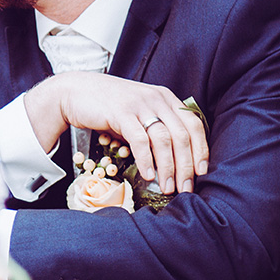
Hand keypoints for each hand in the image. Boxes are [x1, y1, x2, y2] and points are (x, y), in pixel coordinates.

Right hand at [27, 72, 209, 193]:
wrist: (76, 91)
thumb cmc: (110, 106)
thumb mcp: (140, 111)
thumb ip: (157, 127)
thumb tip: (175, 160)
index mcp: (166, 98)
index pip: (194, 124)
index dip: (201, 149)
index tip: (202, 172)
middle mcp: (157, 98)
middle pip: (182, 135)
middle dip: (187, 166)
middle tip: (186, 188)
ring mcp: (139, 104)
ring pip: (164, 139)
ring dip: (168, 167)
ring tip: (168, 187)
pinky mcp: (121, 112)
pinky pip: (140, 139)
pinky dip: (147, 160)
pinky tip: (148, 175)